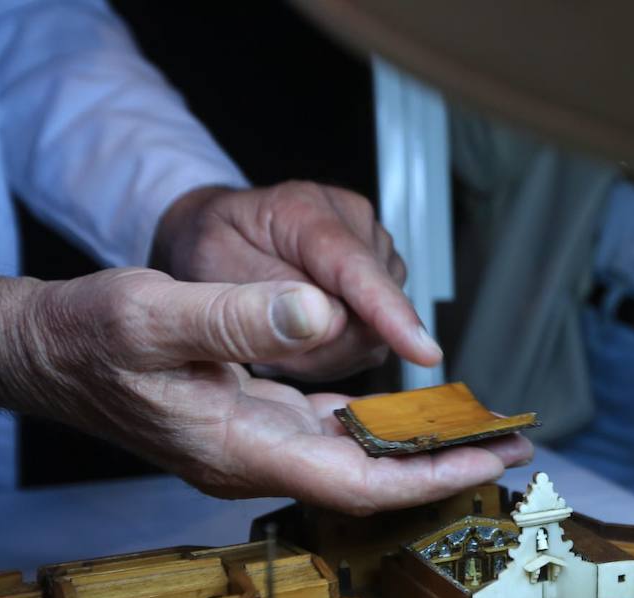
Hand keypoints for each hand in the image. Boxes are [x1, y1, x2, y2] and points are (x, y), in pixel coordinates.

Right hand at [0, 264, 531, 512]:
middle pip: (369, 480)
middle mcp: (256, 459)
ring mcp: (255, 445)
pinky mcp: (253, 424)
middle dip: (442, 467)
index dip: (426, 478)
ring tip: (480, 429)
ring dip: (416, 449)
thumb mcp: (155, 313)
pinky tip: (411, 411)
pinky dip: (377, 426)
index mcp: (240, 448)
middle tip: (512, 448)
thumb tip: (319, 315)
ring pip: (354, 459)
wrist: (47, 351)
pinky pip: (331, 435)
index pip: (356, 482)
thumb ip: (236, 318)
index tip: (486, 463)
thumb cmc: (90, 337)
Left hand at [151, 181, 432, 380]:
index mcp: (307, 209)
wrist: (217, 232)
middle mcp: (353, 223)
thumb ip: (264, 294)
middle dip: (324, 347)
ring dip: (328, 350)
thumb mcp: (210, 264)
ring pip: (375, 331)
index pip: (359, 269)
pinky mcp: (381, 276)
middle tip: (268, 345)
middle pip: (371, 313)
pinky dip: (337, 348)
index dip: (392, 314)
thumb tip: (330, 321)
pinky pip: (373, 336)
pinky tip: (305, 333)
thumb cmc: (210, 244)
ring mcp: (373, 249)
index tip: (423, 351)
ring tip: (281, 333)